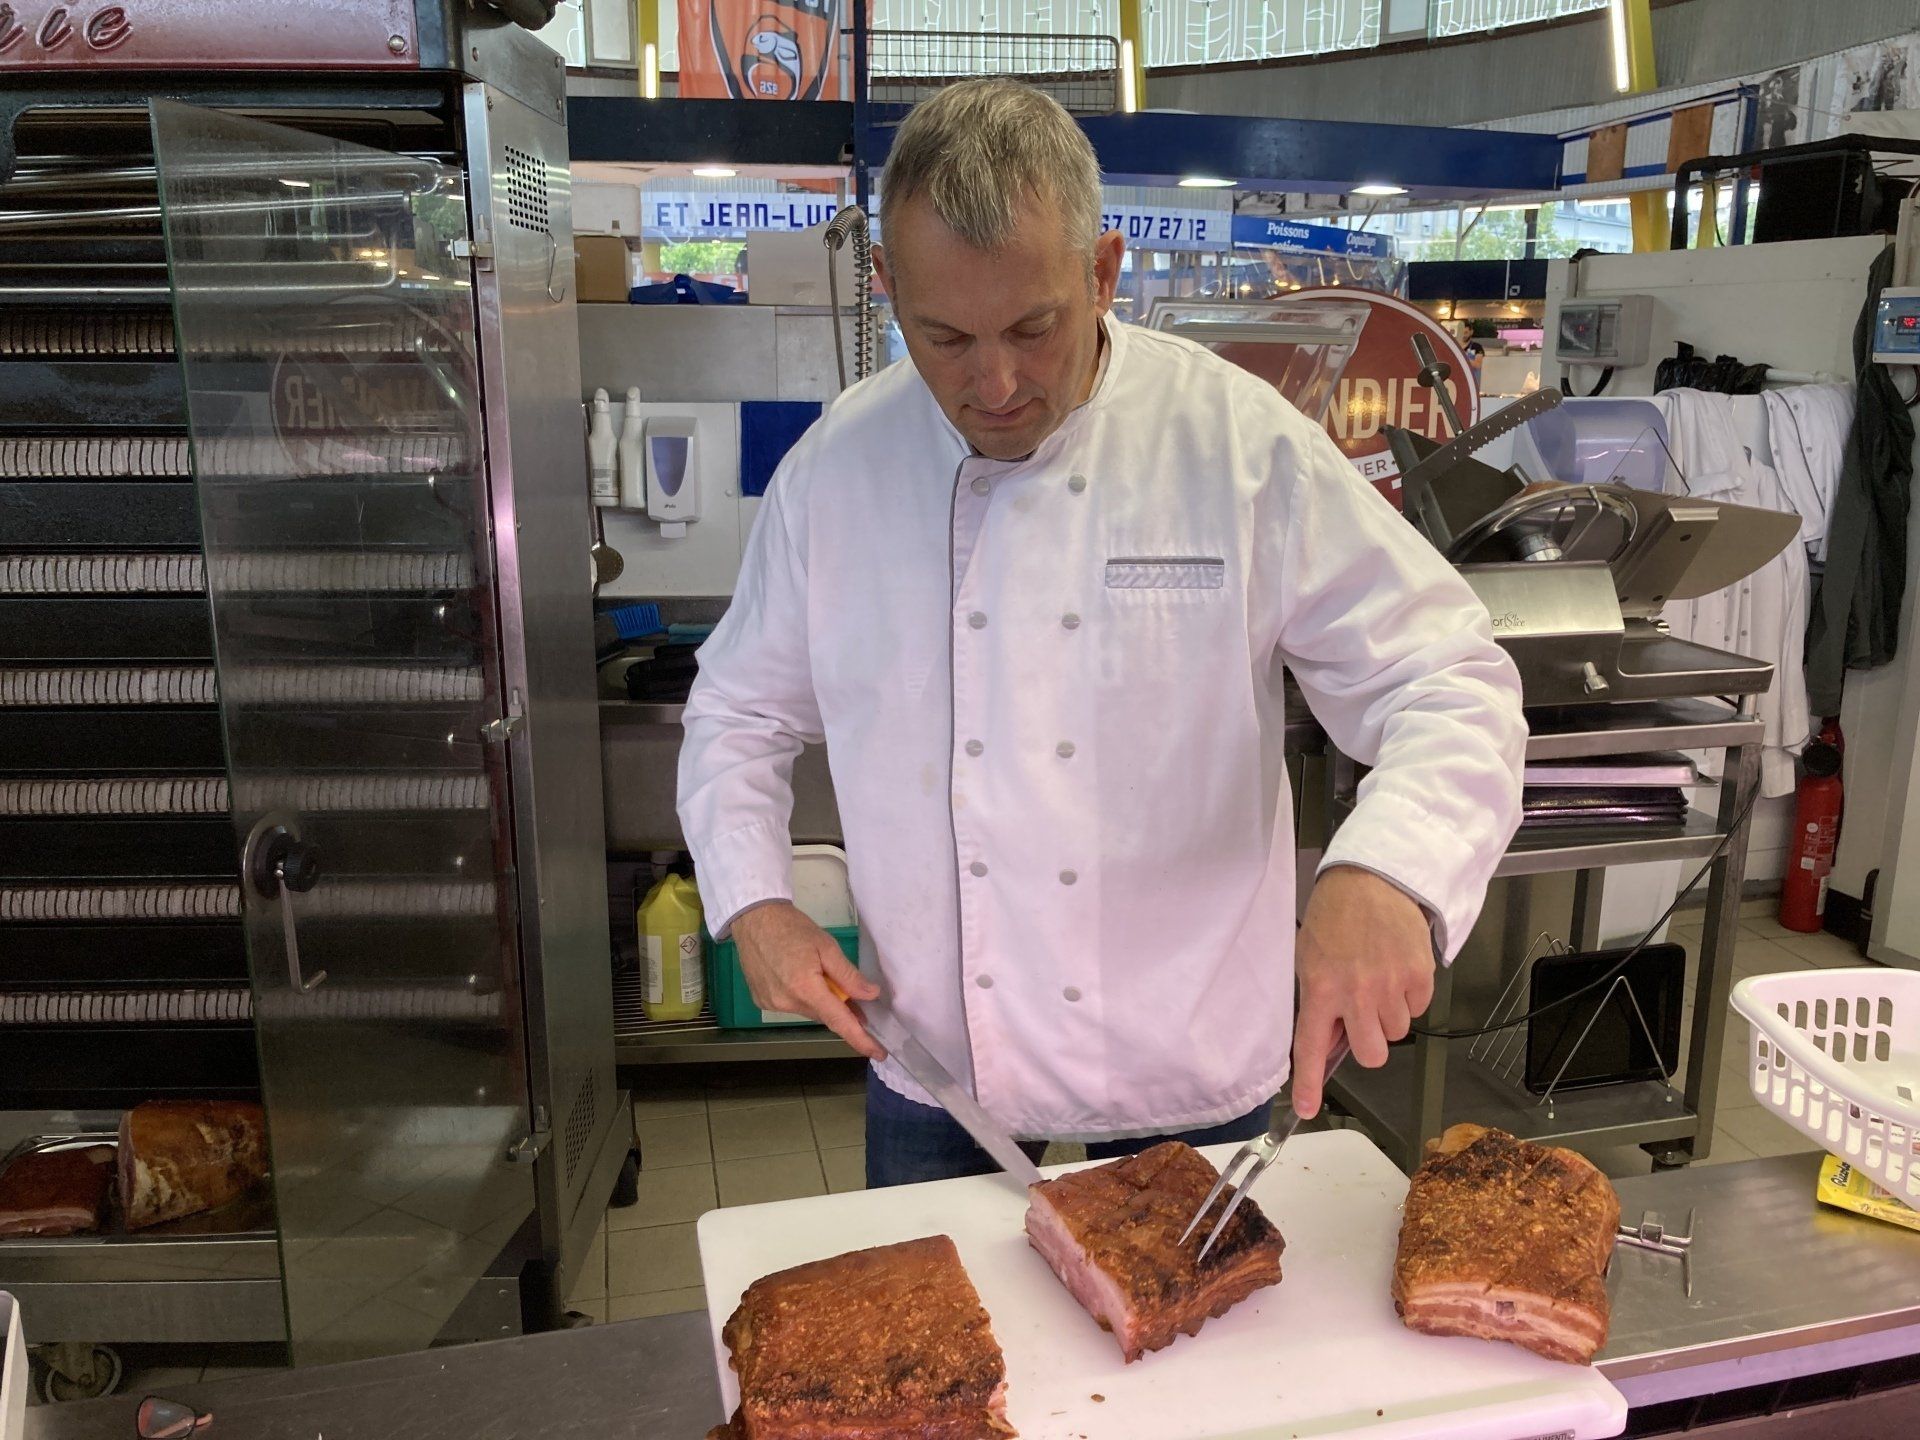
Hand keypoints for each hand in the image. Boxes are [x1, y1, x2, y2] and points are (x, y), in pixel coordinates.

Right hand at [729, 901, 883, 1060]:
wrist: (753, 919)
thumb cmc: (793, 928)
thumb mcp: (827, 946)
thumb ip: (848, 975)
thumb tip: (870, 995)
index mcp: (805, 989)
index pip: (839, 1022)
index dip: (860, 1039)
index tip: (879, 1053)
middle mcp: (787, 1003)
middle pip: (825, 1016)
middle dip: (843, 1011)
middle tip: (859, 1002)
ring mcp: (772, 1004)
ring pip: (810, 1012)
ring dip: (823, 1003)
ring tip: (826, 981)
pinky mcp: (762, 1001)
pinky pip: (793, 1006)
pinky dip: (805, 998)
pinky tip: (802, 979)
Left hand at [1290, 866, 1434, 1119]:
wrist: (1372, 878)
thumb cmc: (1336, 915)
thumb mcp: (1309, 958)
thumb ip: (1318, 1002)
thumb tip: (1326, 1042)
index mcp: (1320, 988)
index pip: (1312, 1046)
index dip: (1311, 1083)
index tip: (1308, 1108)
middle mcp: (1356, 992)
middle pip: (1372, 1054)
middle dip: (1367, 1042)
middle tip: (1362, 1017)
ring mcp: (1391, 985)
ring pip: (1396, 1032)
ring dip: (1388, 1016)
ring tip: (1378, 981)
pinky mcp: (1419, 975)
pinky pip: (1418, 1008)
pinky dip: (1409, 996)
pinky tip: (1396, 969)